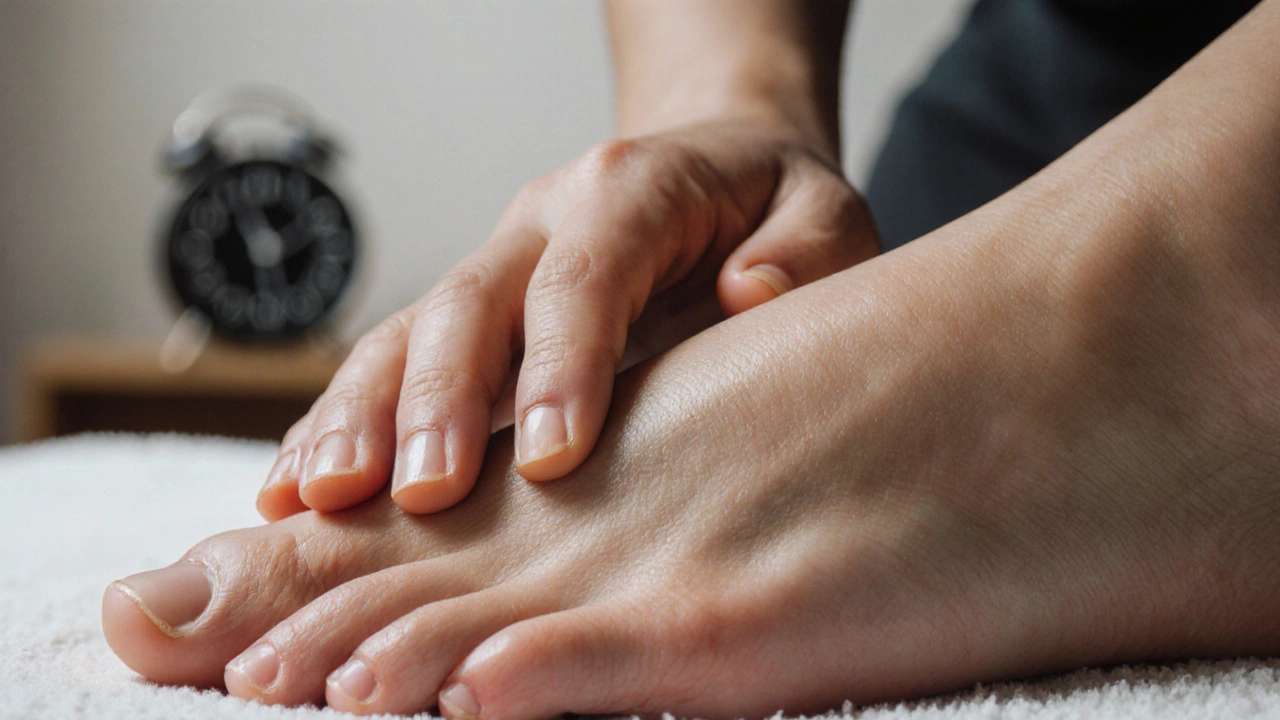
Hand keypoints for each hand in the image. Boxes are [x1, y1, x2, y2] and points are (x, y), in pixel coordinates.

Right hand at [257, 117, 877, 518]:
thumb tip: (751, 294)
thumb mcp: (825, 211)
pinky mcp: (469, 317)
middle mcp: (543, 222)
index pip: (585, 274)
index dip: (559, 363)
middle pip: (470, 304)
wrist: (714, 173)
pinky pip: (388, 362)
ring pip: (407, 333)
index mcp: (629, 189)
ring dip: (361, 416)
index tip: (549, 458)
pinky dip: (336, 422)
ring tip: (321, 500)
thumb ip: (807, 250)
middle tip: (421, 496)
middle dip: (437, 401)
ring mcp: (494, 267)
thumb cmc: (768, 208)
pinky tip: (296, 487)